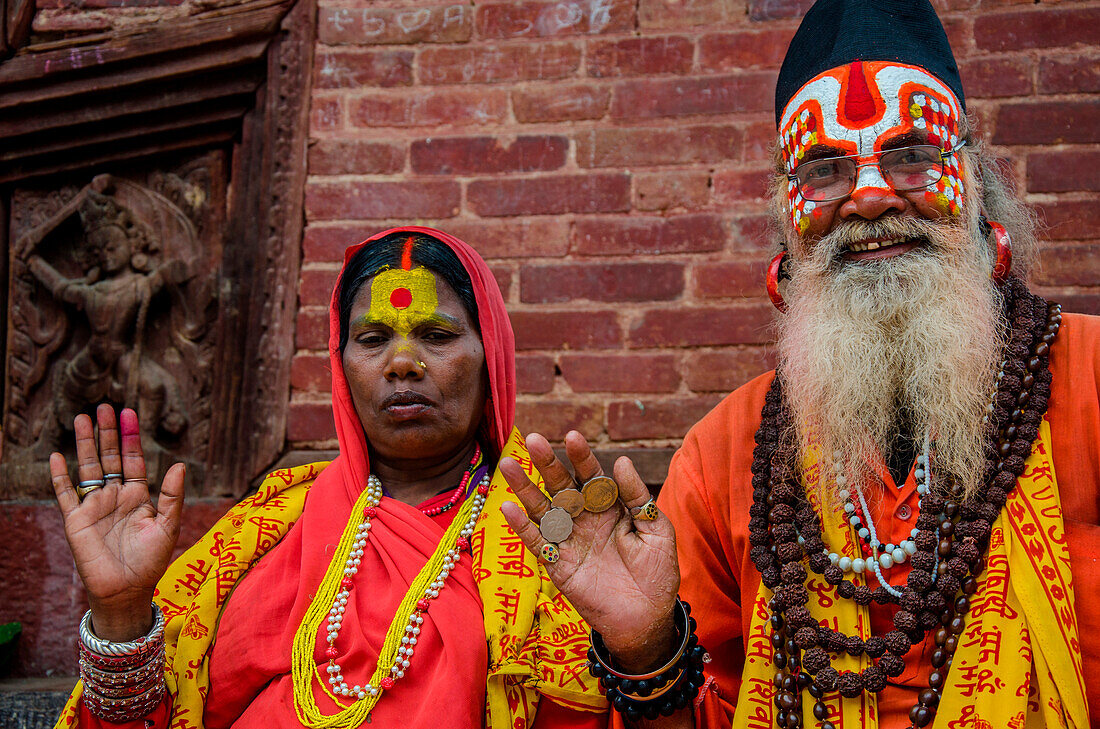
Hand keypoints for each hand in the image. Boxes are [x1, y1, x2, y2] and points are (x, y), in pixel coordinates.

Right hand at [50, 404, 184, 640]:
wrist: (127, 590)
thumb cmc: (151, 560)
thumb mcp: (168, 526)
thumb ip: (172, 495)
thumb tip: (178, 464)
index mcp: (137, 495)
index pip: (132, 459)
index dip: (130, 437)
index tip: (128, 413)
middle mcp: (115, 496)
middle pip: (109, 457)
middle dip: (107, 432)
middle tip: (104, 406)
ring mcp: (94, 506)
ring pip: (88, 468)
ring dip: (85, 444)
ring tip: (81, 418)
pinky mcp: (76, 520)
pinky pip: (66, 493)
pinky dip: (60, 476)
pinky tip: (58, 456)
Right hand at [500, 431, 680, 671]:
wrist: (648, 619)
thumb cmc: (657, 573)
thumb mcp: (657, 531)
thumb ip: (637, 496)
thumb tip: (620, 460)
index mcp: (609, 507)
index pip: (592, 476)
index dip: (582, 457)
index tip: (572, 437)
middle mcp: (585, 519)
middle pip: (562, 486)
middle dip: (547, 463)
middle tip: (533, 439)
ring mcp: (570, 540)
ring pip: (543, 509)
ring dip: (525, 488)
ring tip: (508, 465)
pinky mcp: (558, 564)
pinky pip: (537, 542)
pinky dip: (522, 526)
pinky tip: (508, 507)